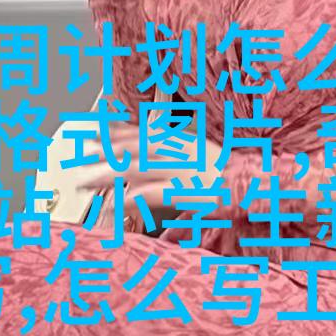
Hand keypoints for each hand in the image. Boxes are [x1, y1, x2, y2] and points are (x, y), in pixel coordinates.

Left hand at [72, 121, 224, 217]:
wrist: (258, 184)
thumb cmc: (230, 175)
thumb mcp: (201, 155)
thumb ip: (176, 152)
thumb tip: (152, 151)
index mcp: (182, 141)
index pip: (141, 134)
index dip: (114, 134)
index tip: (91, 135)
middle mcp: (179, 151)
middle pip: (133, 148)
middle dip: (103, 152)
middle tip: (78, 158)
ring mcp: (183, 170)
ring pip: (137, 168)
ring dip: (109, 174)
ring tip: (85, 182)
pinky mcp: (189, 191)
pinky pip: (155, 192)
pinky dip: (135, 196)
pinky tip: (116, 202)